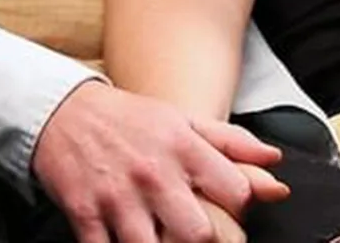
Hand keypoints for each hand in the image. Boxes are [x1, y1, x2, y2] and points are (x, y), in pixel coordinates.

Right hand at [32, 80, 286, 242]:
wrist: (63, 110)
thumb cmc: (130, 119)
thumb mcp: (182, 120)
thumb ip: (231, 142)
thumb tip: (275, 161)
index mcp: (183, 147)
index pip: (236, 192)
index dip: (241, 210)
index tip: (231, 215)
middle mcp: (154, 173)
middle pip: (199, 234)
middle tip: (196, 237)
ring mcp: (118, 197)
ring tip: (163, 240)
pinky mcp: (85, 214)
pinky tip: (128, 242)